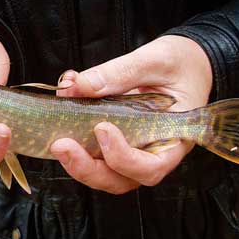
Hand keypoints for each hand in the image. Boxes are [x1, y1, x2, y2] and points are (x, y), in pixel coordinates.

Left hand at [51, 36, 212, 193]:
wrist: (182, 62)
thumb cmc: (179, 63)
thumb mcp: (155, 60)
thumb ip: (120, 72)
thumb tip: (78, 85)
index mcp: (174, 139)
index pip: (151, 167)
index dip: (123, 158)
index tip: (102, 129)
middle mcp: (151, 152)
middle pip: (120, 179)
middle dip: (87, 168)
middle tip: (61, 145)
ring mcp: (131, 151)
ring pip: (103, 174)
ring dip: (76, 162)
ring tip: (56, 140)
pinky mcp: (112, 142)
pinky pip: (91, 153)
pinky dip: (73, 140)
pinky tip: (62, 112)